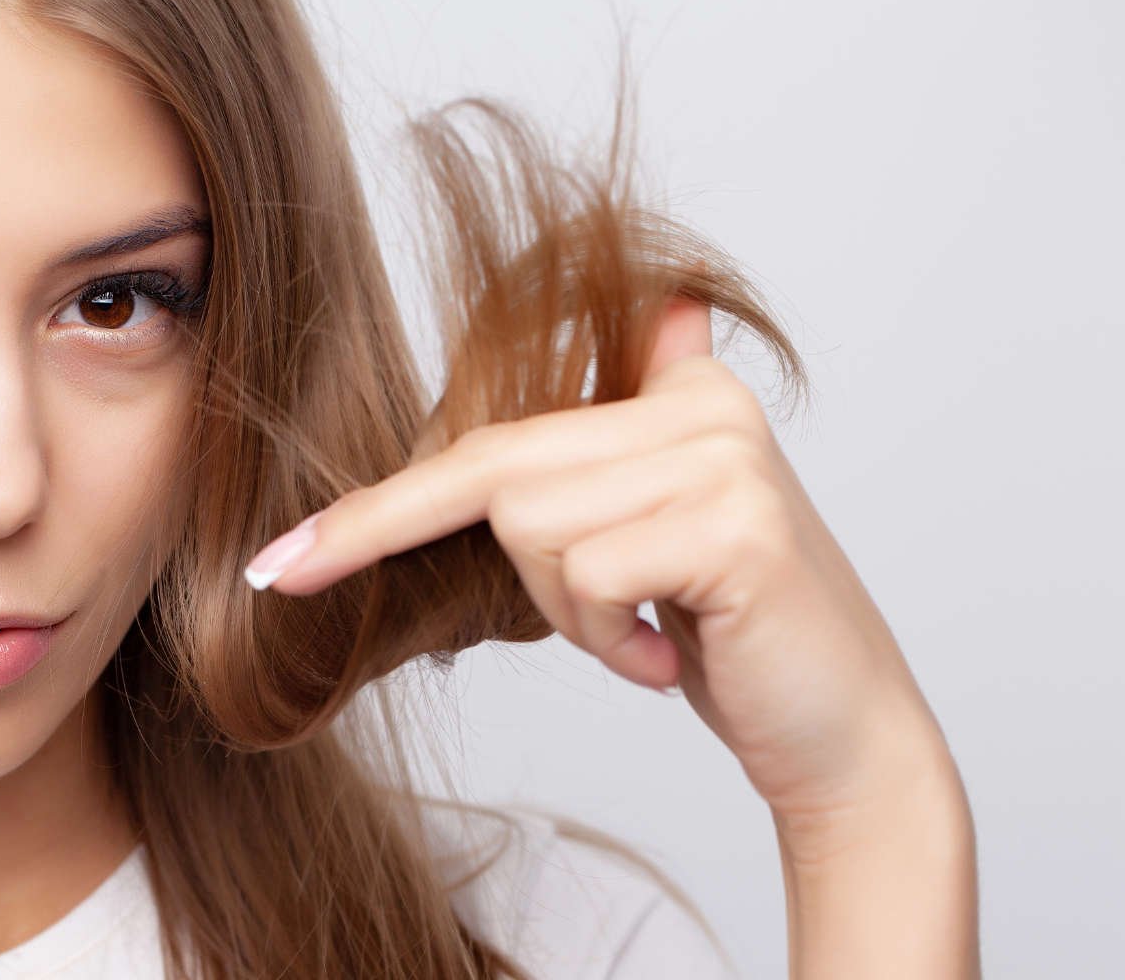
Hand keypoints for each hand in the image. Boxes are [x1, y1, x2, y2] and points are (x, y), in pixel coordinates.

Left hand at [243, 296, 952, 822]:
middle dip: (404, 542)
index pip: (494, 434)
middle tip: (369, 591)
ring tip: (640, 634)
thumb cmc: (724, 640)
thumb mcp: (635, 546)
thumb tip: (495, 409)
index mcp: (674, 392)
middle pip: (497, 472)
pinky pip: (588, 574)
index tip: (282, 559)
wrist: (843, 732)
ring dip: (564, 612)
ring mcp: (722, 456)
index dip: (383, 500)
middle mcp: (701, 402)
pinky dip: (605, 637)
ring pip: (533, 527)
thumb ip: (577, 474)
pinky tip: (666, 653)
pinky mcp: (733, 522)